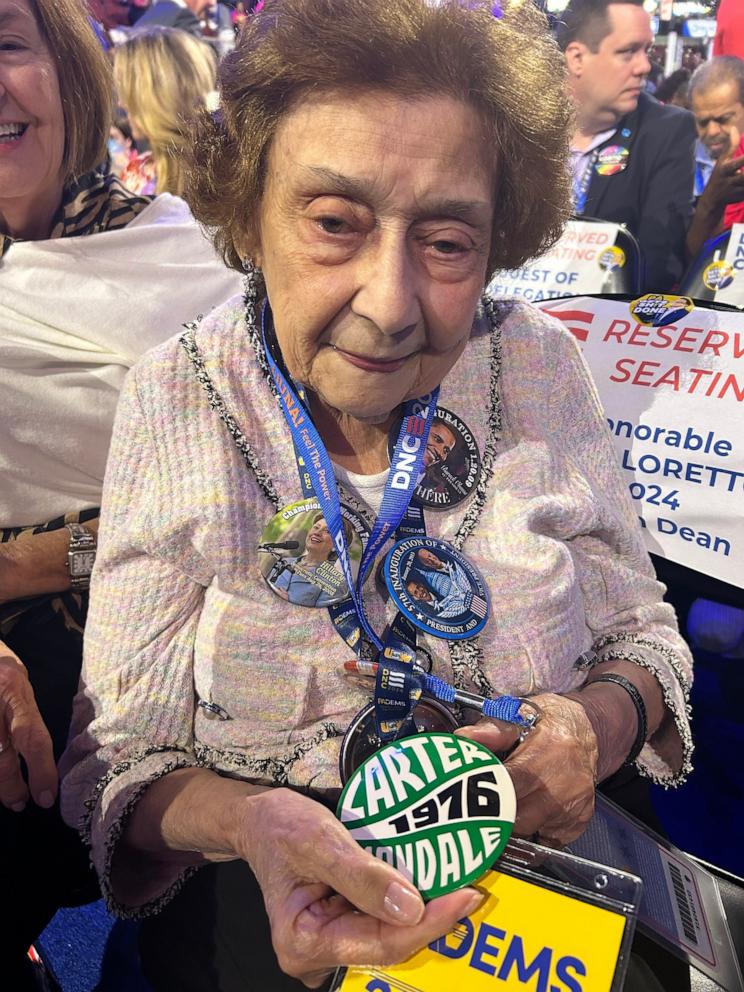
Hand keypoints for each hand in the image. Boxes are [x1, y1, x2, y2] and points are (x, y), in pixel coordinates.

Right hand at [0, 640, 56, 811]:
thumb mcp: (16, 679)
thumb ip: (22, 713)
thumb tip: (37, 755)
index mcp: (14, 688)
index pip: (32, 736)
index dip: (41, 770)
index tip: (46, 798)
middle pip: (1, 755)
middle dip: (11, 786)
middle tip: (19, 802)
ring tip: (6, 795)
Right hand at [235, 788, 483, 987]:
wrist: (260, 817)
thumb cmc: (281, 825)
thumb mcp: (319, 840)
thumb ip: (362, 876)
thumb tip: (411, 908)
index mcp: (303, 943)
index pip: (382, 943)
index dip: (428, 923)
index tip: (466, 897)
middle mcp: (317, 954)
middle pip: (390, 945)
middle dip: (432, 921)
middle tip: (473, 893)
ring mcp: (332, 941)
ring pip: (391, 934)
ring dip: (426, 913)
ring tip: (462, 888)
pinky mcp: (343, 924)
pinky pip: (384, 920)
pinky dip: (410, 904)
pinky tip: (436, 886)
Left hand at [455, 693, 597, 847]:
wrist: (586, 729)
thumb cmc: (549, 723)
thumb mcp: (520, 715)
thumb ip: (491, 730)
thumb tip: (464, 738)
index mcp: (546, 754)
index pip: (507, 786)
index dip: (484, 793)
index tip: (469, 794)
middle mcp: (563, 783)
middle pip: (516, 817)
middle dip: (496, 813)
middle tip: (483, 803)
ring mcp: (574, 805)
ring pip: (529, 831)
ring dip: (513, 823)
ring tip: (506, 805)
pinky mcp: (580, 821)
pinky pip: (547, 840)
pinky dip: (534, 831)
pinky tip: (530, 811)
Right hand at [700, 129, 743, 211]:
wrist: (712, 200)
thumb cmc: (719, 175)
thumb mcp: (721, 161)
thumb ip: (730, 145)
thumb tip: (734, 128)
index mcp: (724, 170)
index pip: (736, 163)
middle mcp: (730, 181)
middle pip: (743, 177)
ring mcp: (736, 191)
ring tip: (743, 173)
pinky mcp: (741, 197)